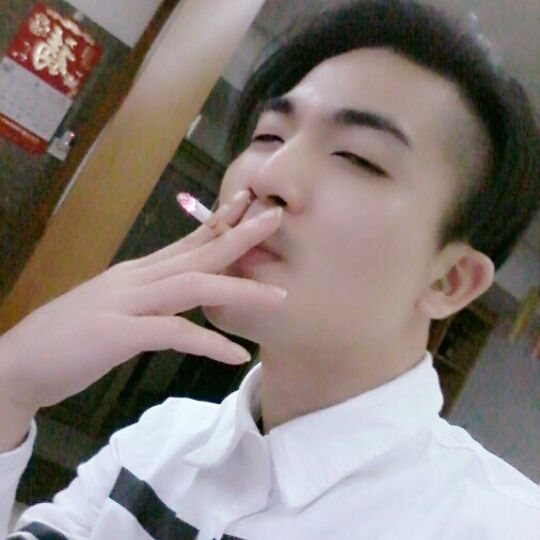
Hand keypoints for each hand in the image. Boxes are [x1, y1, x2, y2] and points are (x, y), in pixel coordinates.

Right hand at [0, 190, 285, 413]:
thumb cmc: (68, 339)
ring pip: (192, 286)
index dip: (220, 223)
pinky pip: (173, 333)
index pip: (186, 242)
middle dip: (239, 236)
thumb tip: (178, 291)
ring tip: (279, 296)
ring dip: (237, 289)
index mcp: (136, 274)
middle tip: (276, 219)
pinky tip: (237, 356)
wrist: (17, 365)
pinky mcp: (117, 334)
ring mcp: (125, 304)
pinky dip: (207, 342)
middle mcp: (135, 280)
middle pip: (196, 253)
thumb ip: (148, 297)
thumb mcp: (115, 309)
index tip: (249, 207)